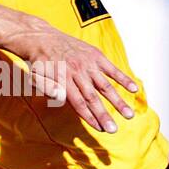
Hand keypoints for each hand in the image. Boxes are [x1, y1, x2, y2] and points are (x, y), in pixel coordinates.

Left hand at [9, 27, 138, 133]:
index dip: (90, 117)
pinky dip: (123, 79)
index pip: (79, 103)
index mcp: (63, 79)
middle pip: (93, 98)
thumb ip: (46, 88)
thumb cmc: (39, 62)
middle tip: (114, 130)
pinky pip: (112, 69)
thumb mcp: (35, 76)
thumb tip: (60, 98)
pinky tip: (133, 89)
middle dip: (104, 115)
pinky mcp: (96, 56)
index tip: (99, 129)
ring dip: (118, 101)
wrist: (43, 38)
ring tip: (129, 114)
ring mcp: (88, 63)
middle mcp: (77, 72)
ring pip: (105, 86)